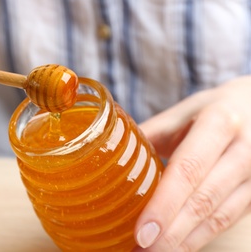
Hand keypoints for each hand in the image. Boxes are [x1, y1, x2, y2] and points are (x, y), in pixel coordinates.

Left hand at [135, 77, 250, 250]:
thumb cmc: (215, 109)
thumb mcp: (184, 112)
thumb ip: (151, 133)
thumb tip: (109, 154)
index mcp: (218, 122)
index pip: (189, 169)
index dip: (165, 204)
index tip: (142, 232)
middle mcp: (244, 150)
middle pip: (205, 200)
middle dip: (172, 233)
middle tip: (141, 251)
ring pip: (219, 217)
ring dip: (184, 241)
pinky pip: (227, 220)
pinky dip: (199, 237)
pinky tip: (176, 245)